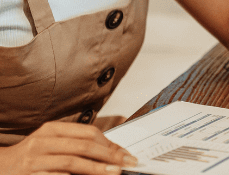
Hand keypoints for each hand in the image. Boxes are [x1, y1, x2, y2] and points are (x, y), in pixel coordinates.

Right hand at [0, 121, 136, 174]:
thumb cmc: (30, 157)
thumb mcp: (51, 144)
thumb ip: (76, 145)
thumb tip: (111, 154)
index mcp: (52, 129)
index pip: (88, 132)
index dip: (110, 143)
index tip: (126, 154)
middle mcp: (42, 141)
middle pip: (83, 146)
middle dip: (109, 156)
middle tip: (126, 164)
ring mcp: (34, 160)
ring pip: (72, 162)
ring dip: (96, 169)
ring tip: (113, 173)